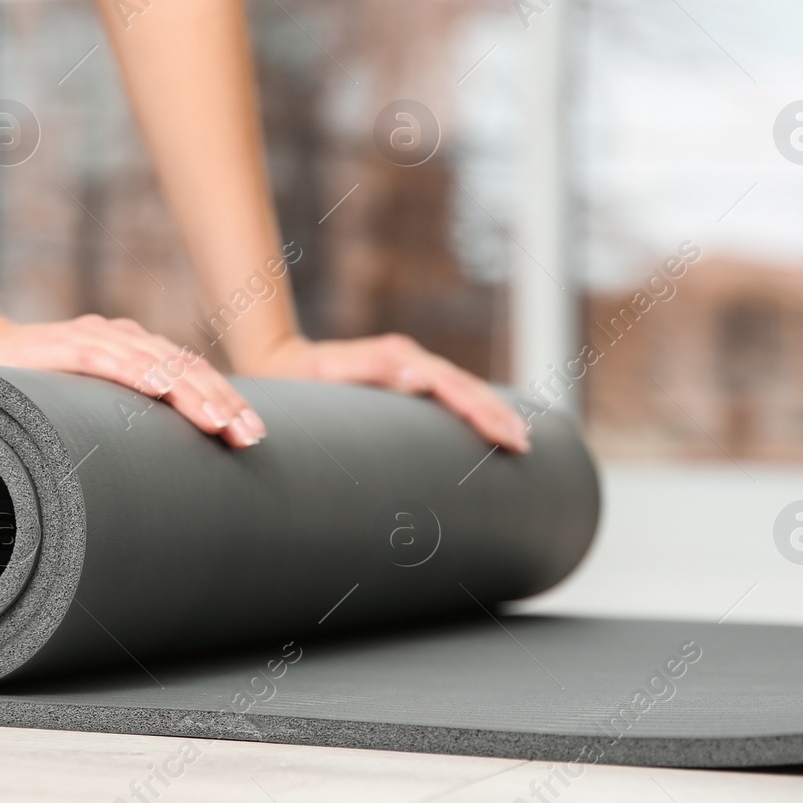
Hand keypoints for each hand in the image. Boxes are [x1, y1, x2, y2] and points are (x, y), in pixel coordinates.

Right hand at [0, 313, 267, 447]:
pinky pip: (104, 357)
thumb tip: (168, 478)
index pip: (192, 374)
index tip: (253, 436)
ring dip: (190, 391)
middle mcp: (120, 340)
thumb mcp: (86, 408)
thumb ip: (121, 423)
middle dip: (221, 402)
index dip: (224, 401)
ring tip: (220, 422)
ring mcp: (92, 339)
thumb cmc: (34, 393)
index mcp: (134, 353)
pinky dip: (134, 370)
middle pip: (185, 368)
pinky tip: (160, 388)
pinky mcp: (59, 346)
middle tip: (249, 437)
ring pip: (155, 361)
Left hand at [240, 334, 530, 452]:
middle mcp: (409, 358)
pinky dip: (474, 405)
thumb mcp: (328, 373)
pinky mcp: (406, 376)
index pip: (452, 387)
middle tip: (523, 444)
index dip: (481, 410)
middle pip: (464, 386)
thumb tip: (421, 379)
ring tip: (519, 439)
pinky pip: (449, 391)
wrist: (279, 364)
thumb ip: (370, 371)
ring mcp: (410, 365)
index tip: (505, 435)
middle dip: (496, 414)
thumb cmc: (300, 378)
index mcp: (397, 358)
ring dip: (492, 410)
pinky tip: (491, 425)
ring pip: (462, 387)